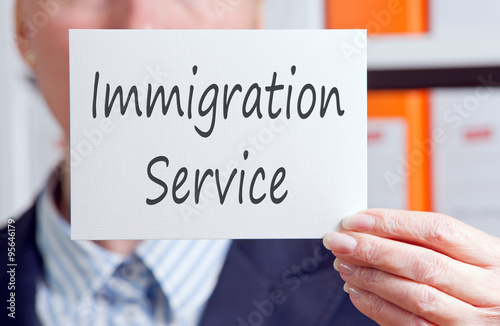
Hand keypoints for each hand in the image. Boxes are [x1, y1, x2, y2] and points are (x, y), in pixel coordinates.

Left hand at [323, 209, 499, 325]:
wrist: (499, 317)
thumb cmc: (481, 282)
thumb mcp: (469, 254)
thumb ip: (427, 242)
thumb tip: (369, 228)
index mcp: (491, 256)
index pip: (436, 230)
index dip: (390, 223)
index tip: (356, 220)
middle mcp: (488, 290)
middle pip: (422, 263)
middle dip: (373, 249)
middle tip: (340, 241)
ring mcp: (472, 321)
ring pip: (414, 296)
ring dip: (370, 277)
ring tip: (344, 264)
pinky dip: (376, 306)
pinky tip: (357, 291)